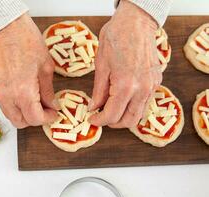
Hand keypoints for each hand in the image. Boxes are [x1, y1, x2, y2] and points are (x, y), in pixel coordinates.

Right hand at [0, 13, 58, 127]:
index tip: (52, 113)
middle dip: (34, 119)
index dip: (47, 119)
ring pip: (9, 115)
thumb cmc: (28, 42)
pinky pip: (2, 102)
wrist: (8, 28)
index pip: (35, 118)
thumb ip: (48, 92)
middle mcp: (6, 95)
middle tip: (44, 109)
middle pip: (20, 122)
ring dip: (22, 113)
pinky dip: (13, 103)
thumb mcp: (46, 68)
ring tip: (33, 100)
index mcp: (23, 91)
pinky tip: (20, 90)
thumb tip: (52, 105)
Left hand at [89, 0, 161, 127]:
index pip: (112, 115)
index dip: (99, 121)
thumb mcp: (101, 65)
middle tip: (100, 117)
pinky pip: (145, 102)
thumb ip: (98, 91)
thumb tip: (94, 107)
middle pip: (129, 121)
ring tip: (110, 109)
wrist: (135, 22)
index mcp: (125, 85)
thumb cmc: (116, 38)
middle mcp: (142, 89)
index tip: (91, 119)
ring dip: (124, 117)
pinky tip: (122, 99)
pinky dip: (133, 106)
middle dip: (113, 123)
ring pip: (139, 114)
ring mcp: (152, 86)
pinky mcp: (156, 81)